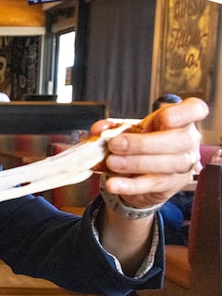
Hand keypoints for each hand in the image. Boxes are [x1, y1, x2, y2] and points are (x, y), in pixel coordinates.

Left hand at [91, 97, 208, 208]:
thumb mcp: (128, 131)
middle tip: (116, 145)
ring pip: (167, 164)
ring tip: (112, 162)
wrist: (140, 175)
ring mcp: (183, 165)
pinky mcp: (171, 185)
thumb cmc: (140, 144)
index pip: (195, 110)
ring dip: (136, 163)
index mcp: (180, 120)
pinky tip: (114, 183)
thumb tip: (99, 130)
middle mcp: (188, 141)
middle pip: (179, 140)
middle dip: (144, 143)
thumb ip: (112, 127)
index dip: (184, 113)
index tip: (166, 117)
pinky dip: (130, 185)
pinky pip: (152, 184)